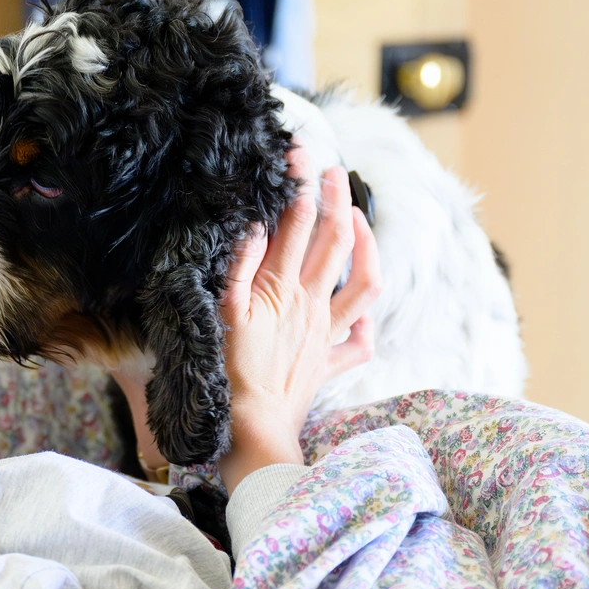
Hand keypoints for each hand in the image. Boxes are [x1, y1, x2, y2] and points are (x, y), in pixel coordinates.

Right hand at [216, 150, 380, 491]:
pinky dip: (364, 324)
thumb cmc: (227, 379)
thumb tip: (256, 226)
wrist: (252, 435)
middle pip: (335, 241)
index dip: (301, 184)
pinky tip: (361, 314)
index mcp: (282, 290)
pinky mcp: (327, 364)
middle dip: (337, 199)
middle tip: (333, 170)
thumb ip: (239, 269)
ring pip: (363, 283)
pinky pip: (358, 343)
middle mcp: (310, 306)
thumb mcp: (223, 317)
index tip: (301, 152)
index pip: (297, 224)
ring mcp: (325, 335)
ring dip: (365, 248)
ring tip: (358, 222)